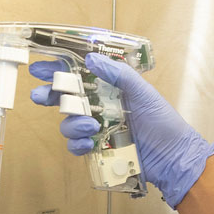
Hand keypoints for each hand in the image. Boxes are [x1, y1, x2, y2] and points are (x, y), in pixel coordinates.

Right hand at [29, 54, 213, 207]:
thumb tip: (91, 59)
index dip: (57, 71)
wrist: (172, 155)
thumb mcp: (142, 91)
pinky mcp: (97, 149)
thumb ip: (118, 74)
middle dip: (49, 96)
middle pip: (65, 99)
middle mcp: (99, 107)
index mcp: (109, 89)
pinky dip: (77, 143)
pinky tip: (89, 141)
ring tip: (89, 125)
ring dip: (72, 123)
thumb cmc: (162, 121)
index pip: (78, 76)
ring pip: (68, 123)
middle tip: (40, 96)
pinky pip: (76, 146)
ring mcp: (97, 129)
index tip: (40, 69)